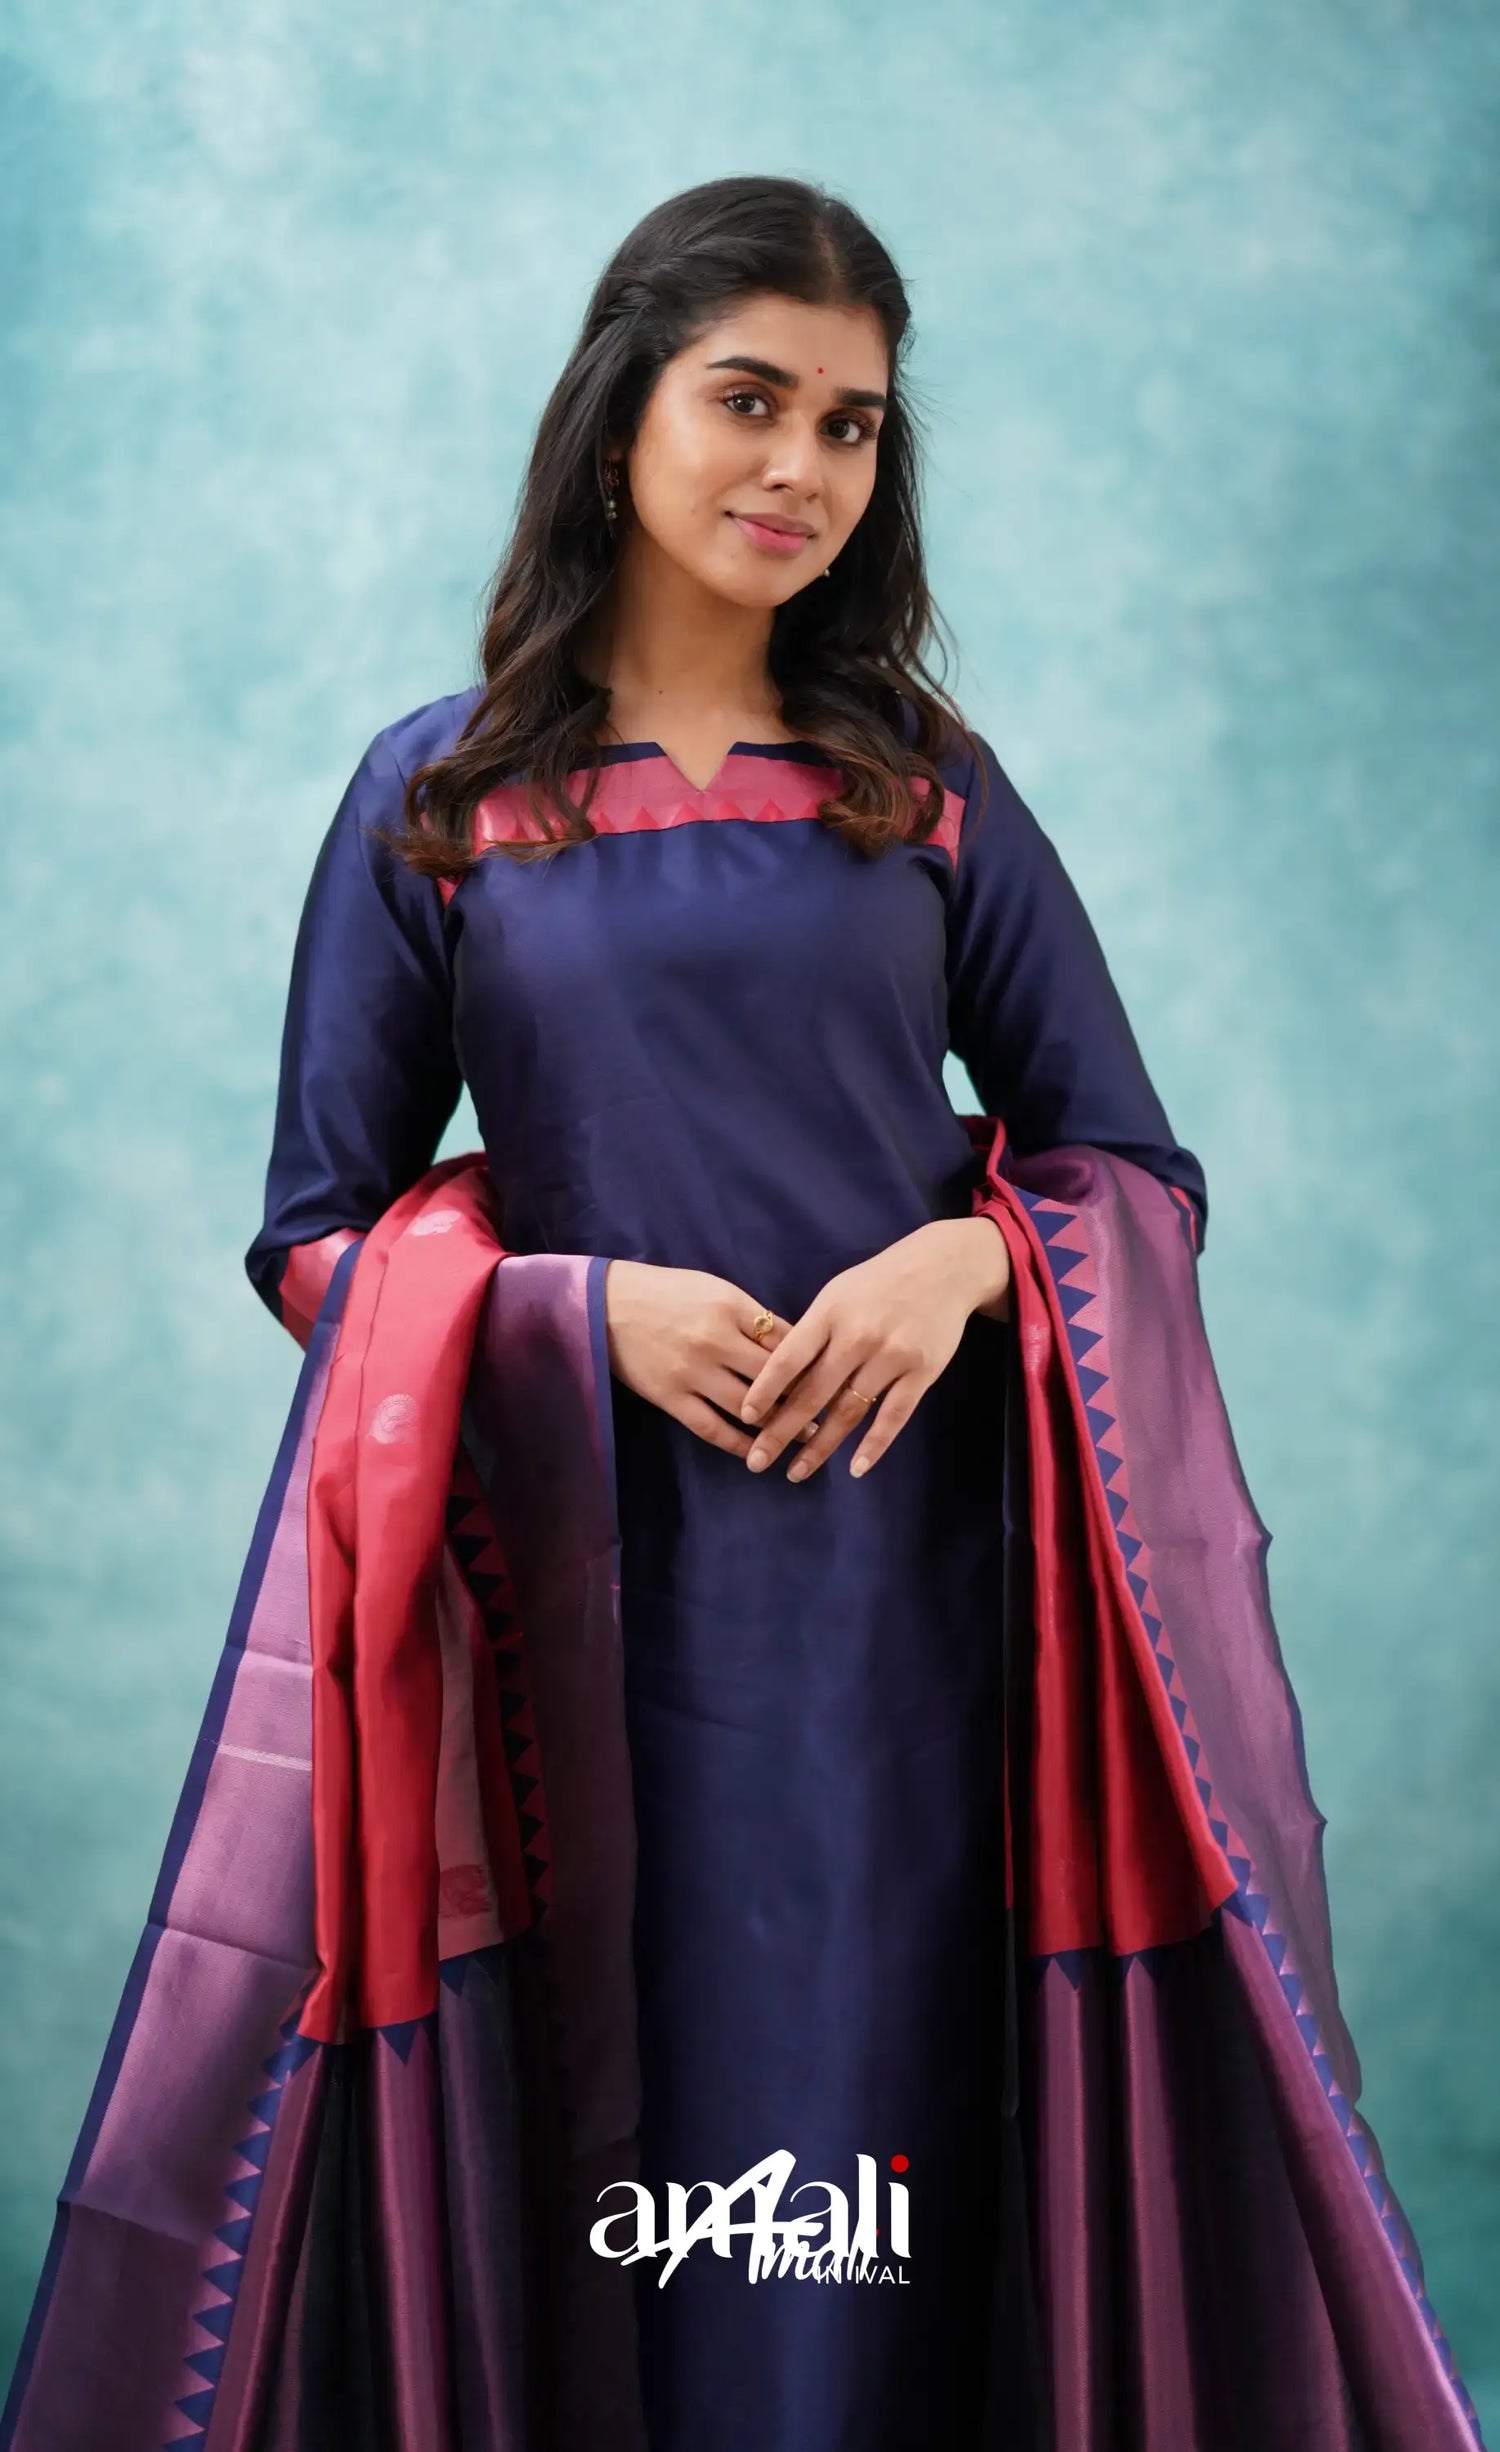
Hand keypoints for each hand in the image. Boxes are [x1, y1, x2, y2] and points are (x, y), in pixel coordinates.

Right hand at [603, 1258, 817, 1459]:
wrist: (608, 1304)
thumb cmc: (667, 1292)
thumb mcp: (714, 1289)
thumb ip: (750, 1316)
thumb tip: (792, 1344)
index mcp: (730, 1307)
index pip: (784, 1338)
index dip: (811, 1360)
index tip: (832, 1376)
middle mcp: (715, 1340)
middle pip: (773, 1376)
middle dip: (806, 1395)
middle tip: (832, 1411)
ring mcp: (692, 1372)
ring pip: (748, 1407)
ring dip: (780, 1425)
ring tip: (805, 1435)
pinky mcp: (671, 1397)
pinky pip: (712, 1428)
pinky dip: (738, 1443)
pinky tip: (756, 1451)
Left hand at [736, 1216, 1011, 1482]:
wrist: (944, 1266)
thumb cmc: (879, 1282)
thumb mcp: (838, 1293)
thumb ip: (812, 1331)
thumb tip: (779, 1377)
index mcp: (830, 1313)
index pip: (788, 1359)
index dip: (764, 1391)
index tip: (745, 1418)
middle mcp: (858, 1336)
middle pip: (812, 1394)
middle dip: (781, 1432)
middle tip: (758, 1461)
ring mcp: (891, 1355)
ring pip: (848, 1411)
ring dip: (820, 1447)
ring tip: (797, 1472)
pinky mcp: (921, 1371)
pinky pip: (893, 1416)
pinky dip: (874, 1446)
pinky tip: (855, 1468)